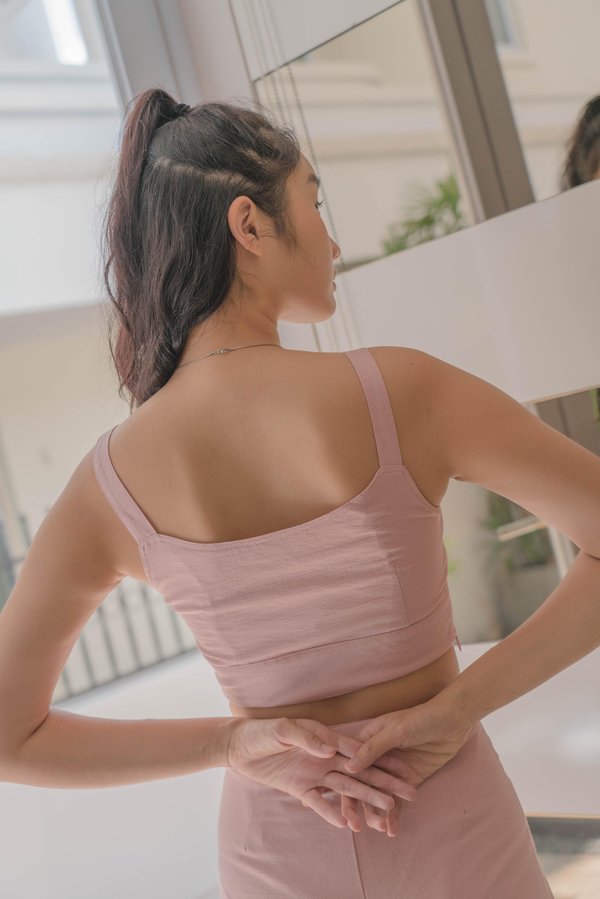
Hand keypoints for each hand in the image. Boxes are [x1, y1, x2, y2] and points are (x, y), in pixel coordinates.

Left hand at [226, 715, 417, 830]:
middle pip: (360, 772)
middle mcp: (324, 756)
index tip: (406, 768)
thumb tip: (329, 750)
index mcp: (325, 738)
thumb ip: (306, 738)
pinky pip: (319, 803)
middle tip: (411, 794)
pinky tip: (347, 824)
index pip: (359, 751)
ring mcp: (313, 774)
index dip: (382, 759)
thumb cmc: (260, 731)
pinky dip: (331, 813)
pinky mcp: (299, 788)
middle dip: (385, 783)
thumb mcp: (282, 729)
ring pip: (345, 789)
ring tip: (386, 815)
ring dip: (365, 801)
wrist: (237, 746)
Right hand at [338, 698, 474, 835]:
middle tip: (357, 827)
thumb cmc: (421, 718)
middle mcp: (375, 756)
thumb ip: (373, 748)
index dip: (342, 787)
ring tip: (380, 828)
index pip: (349, 766)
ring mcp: (391, 770)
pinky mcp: (408, 780)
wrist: (453, 722)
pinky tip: (392, 830)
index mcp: (366, 740)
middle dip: (358, 806)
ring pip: (378, 795)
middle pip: (361, 784)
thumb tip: (348, 767)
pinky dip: (394, 816)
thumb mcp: (395, 730)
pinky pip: (397, 800)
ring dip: (376, 813)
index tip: (341, 809)